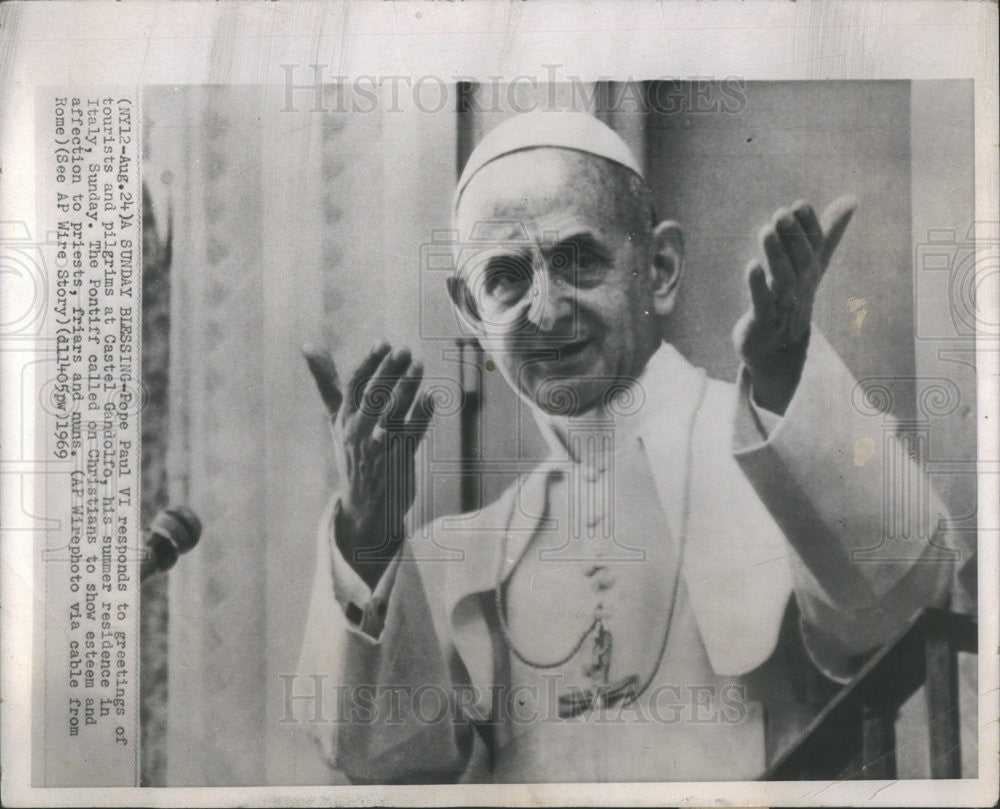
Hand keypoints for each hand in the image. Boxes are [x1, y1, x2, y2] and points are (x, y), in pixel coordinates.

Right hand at [302, 341, 433, 587]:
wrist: (363, 506)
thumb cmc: (352, 451)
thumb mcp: (337, 418)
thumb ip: (327, 382)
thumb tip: (308, 344)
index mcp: (343, 420)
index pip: (353, 387)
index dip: (368, 364)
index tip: (383, 342)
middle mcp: (356, 433)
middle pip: (372, 398)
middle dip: (388, 372)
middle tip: (405, 350)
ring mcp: (377, 449)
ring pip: (391, 415)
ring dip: (406, 390)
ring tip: (419, 366)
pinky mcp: (397, 462)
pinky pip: (410, 435)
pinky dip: (421, 416)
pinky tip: (432, 397)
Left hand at [732, 195, 856, 413]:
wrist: (778, 357)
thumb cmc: (792, 305)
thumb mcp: (809, 269)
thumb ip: (827, 234)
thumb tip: (852, 199)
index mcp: (811, 274)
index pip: (816, 247)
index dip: (810, 226)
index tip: (800, 204)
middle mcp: (801, 289)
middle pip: (802, 262)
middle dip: (793, 237)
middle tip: (782, 213)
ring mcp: (784, 308)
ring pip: (784, 280)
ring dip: (776, 255)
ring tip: (766, 231)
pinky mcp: (764, 324)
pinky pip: (763, 303)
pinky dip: (758, 285)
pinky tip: (752, 266)